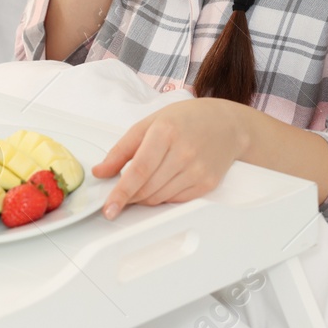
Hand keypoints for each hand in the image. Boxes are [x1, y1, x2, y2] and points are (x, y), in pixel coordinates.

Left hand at [92, 98, 251, 217]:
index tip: (109, 207)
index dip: (121, 192)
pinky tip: (165, 181)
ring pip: (159, 199)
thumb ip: (122, 149)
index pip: (139, 170)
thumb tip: (101, 171)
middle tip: (121, 194)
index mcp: (166, 132)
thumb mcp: (150, 123)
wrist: (227, 124)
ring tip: (146, 181)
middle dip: (129, 196)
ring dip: (145, 197)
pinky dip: (163, 197)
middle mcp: (184, 152)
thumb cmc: (187, 120)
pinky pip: (175, 201)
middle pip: (147, 188)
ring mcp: (197, 170)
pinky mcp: (207, 184)